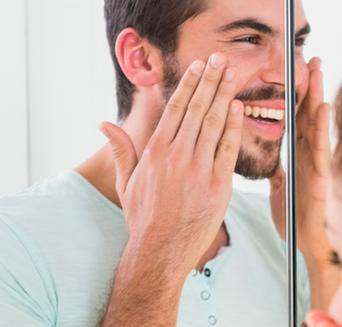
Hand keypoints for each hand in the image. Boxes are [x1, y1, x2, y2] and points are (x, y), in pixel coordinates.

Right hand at [100, 53, 246, 275]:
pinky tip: (237, 107)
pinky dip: (234, 126)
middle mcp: (177, 155)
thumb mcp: (126, 181)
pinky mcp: (218, 185)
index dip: (190, 84)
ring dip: (225, 95)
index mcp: (155, 151)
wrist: (159, 251)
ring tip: (233, 75)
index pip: (176, 108)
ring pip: (214, 123)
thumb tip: (103, 123)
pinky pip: (228, 148)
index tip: (199, 66)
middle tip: (221, 60)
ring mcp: (199, 169)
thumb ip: (120, 148)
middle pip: (198, 108)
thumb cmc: (142, 218)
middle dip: (211, 81)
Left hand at [272, 57, 333, 271]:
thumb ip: (278, 172)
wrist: (307, 248)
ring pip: (316, 125)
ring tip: (318, 71)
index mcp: (298, 157)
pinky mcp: (321, 179)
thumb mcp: (280, 190)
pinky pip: (321, 149)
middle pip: (308, 114)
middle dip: (309, 85)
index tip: (292, 70)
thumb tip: (270, 162)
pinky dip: (323, 127)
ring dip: (318, 95)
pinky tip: (324, 108)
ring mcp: (317, 165)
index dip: (293, 94)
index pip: (295, 119)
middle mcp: (309, 156)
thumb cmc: (297, 221)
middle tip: (311, 56)